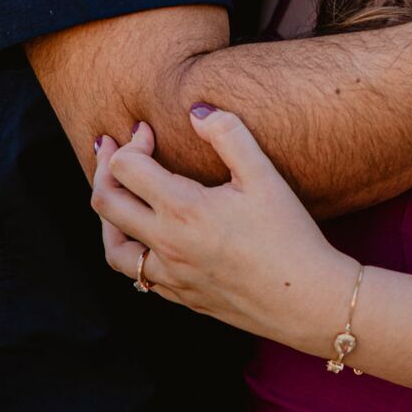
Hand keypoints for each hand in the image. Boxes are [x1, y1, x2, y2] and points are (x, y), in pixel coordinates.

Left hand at [90, 110, 355, 353]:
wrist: (308, 300)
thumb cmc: (290, 235)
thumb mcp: (264, 175)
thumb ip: (228, 134)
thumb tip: (196, 112)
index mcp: (183, 210)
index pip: (125, 168)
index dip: (131, 142)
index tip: (149, 131)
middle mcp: (167, 245)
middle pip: (105, 204)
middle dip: (104, 168)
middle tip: (114, 148)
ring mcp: (171, 276)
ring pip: (113, 248)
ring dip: (108, 215)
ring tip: (119, 193)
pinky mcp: (181, 296)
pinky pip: (137, 275)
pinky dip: (131, 249)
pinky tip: (147, 234)